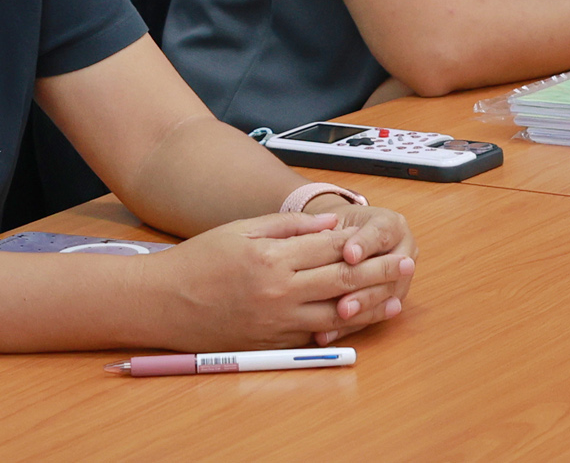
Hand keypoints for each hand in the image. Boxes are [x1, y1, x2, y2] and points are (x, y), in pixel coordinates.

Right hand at [145, 211, 414, 349]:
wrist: (162, 301)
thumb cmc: (200, 259)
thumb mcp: (241, 229)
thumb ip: (287, 226)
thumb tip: (327, 225)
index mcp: (272, 258)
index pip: (330, 249)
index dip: (363, 245)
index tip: (390, 239)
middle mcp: (278, 292)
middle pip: (341, 282)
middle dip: (378, 273)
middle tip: (407, 266)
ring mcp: (274, 322)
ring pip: (334, 316)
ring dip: (369, 307)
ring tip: (395, 299)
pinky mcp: (269, 344)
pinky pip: (312, 338)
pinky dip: (339, 331)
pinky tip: (357, 323)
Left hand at [302, 201, 418, 344]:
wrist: (344, 240)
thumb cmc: (336, 228)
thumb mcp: (331, 222)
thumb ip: (328, 231)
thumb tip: (320, 240)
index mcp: (392, 225)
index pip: (380, 233)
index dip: (365, 244)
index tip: (348, 255)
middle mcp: (403, 251)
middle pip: (390, 272)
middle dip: (366, 288)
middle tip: (345, 299)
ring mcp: (401, 278)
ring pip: (387, 297)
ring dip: (363, 309)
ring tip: (341, 315)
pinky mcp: (392, 301)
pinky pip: (375, 315)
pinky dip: (351, 325)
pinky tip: (332, 332)